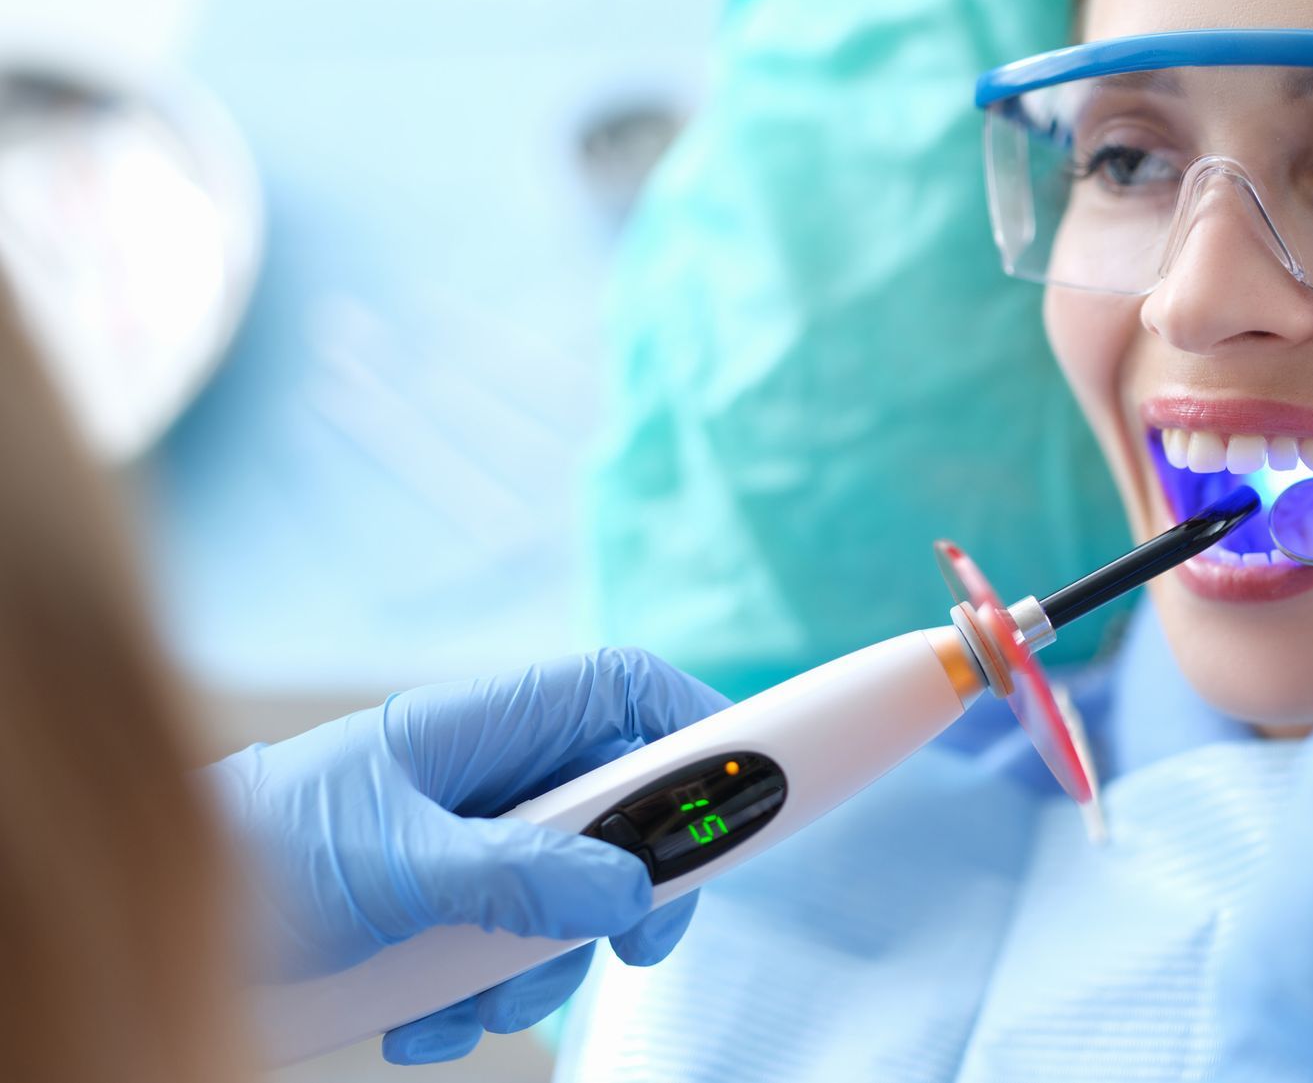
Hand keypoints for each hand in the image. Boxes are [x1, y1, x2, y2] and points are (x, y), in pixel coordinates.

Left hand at [206, 648, 728, 1064]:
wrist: (168, 927)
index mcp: (489, 723)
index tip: (742, 800)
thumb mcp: (397, 862)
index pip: (624, 691)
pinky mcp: (448, 910)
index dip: (696, 728)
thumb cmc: (263, 851)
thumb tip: (629, 885)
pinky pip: (510, 949)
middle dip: (630, 887)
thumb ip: (519, 871)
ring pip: (572, 894)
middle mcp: (493, 775)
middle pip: (621, 807)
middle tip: (636, 945)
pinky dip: (478, 999)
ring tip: (463, 1004)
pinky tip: (417, 1024)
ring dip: (541, 966)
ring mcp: (474, 843)